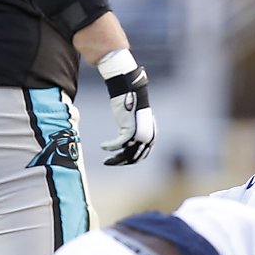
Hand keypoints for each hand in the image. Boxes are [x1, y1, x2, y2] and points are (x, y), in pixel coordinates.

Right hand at [98, 50, 155, 165]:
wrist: (130, 91)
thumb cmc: (130, 104)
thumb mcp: (134, 121)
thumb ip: (134, 131)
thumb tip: (128, 142)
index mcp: (150, 135)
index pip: (142, 155)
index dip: (130, 160)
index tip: (119, 161)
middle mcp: (147, 137)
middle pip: (134, 157)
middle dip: (121, 162)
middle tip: (109, 162)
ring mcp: (140, 135)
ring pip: (126, 154)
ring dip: (115, 159)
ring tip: (106, 160)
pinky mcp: (130, 131)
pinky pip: (118, 144)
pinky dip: (110, 146)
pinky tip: (103, 146)